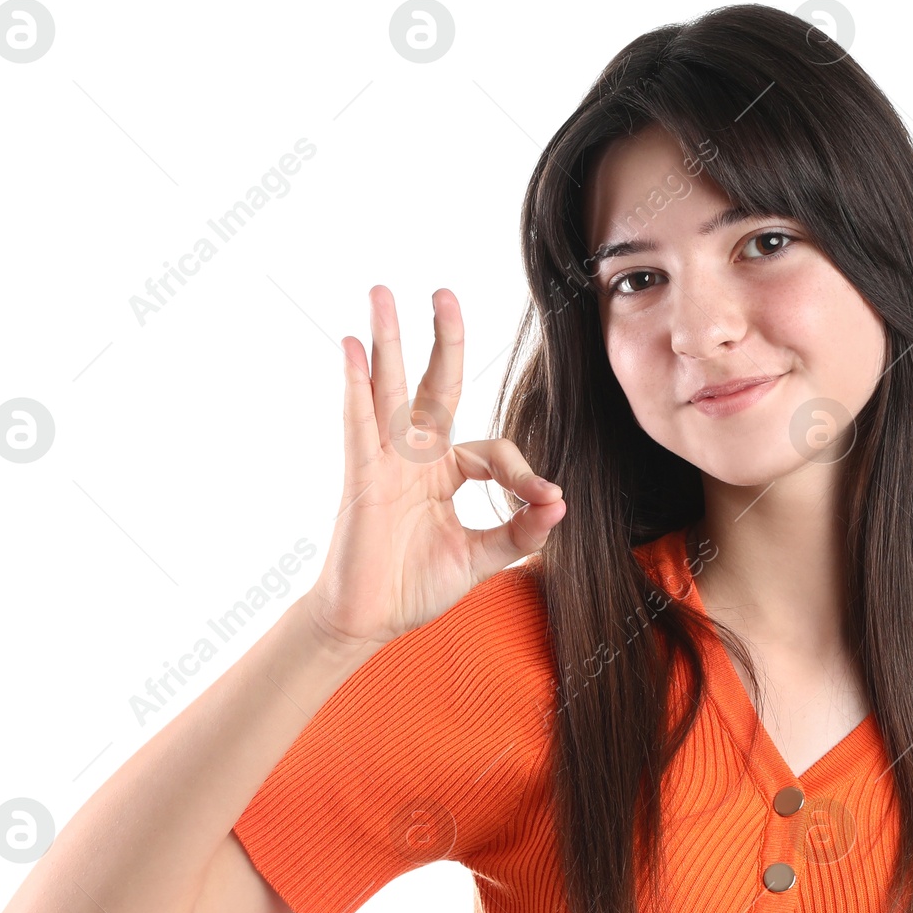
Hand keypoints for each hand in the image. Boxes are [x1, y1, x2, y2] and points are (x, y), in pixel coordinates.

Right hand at [302, 285, 564, 653]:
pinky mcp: (363, 477)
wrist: (369, 620)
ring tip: (380, 293)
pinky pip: (359, 423)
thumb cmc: (415, 585)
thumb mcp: (482, 557)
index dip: (522, 472)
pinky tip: (350, 348)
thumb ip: (521, 532)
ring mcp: (385, 462)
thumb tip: (561, 504)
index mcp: (444, 472)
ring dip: (387, 340)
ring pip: (390, 390)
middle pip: (433, 386)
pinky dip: (356, 385)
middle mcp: (414, 457)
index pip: (491, 450)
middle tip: (443, 292)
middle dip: (441, 338)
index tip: (543, 500)